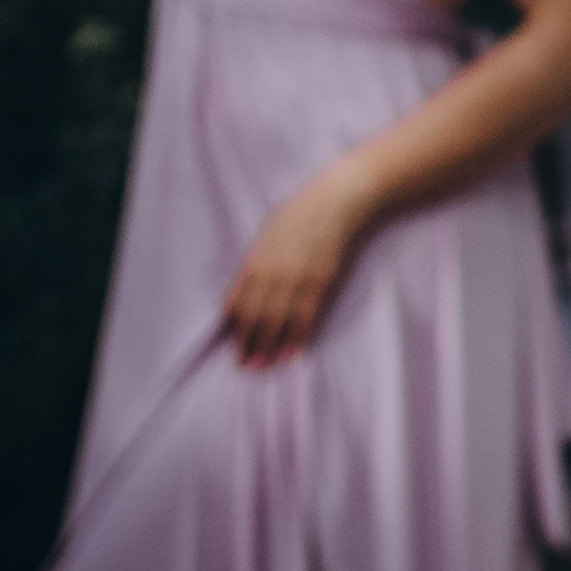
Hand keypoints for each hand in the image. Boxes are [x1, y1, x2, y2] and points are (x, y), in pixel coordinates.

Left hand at [222, 169, 373, 365]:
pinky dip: (298, 336)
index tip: (236, 346)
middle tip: (248, 367)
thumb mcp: (267, 237)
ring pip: (278, 321)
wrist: (335, 203)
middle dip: (249, 345)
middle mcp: (272, 273)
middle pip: (255, 318)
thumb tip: (245, 293)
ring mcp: (297, 279)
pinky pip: (306, 316)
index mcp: (255, 262)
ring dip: (271, 346)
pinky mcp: (320, 281)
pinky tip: (294, 352)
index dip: (235, 329)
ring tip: (267, 366)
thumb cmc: (299, 216)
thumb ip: (256, 266)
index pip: (237, 304)